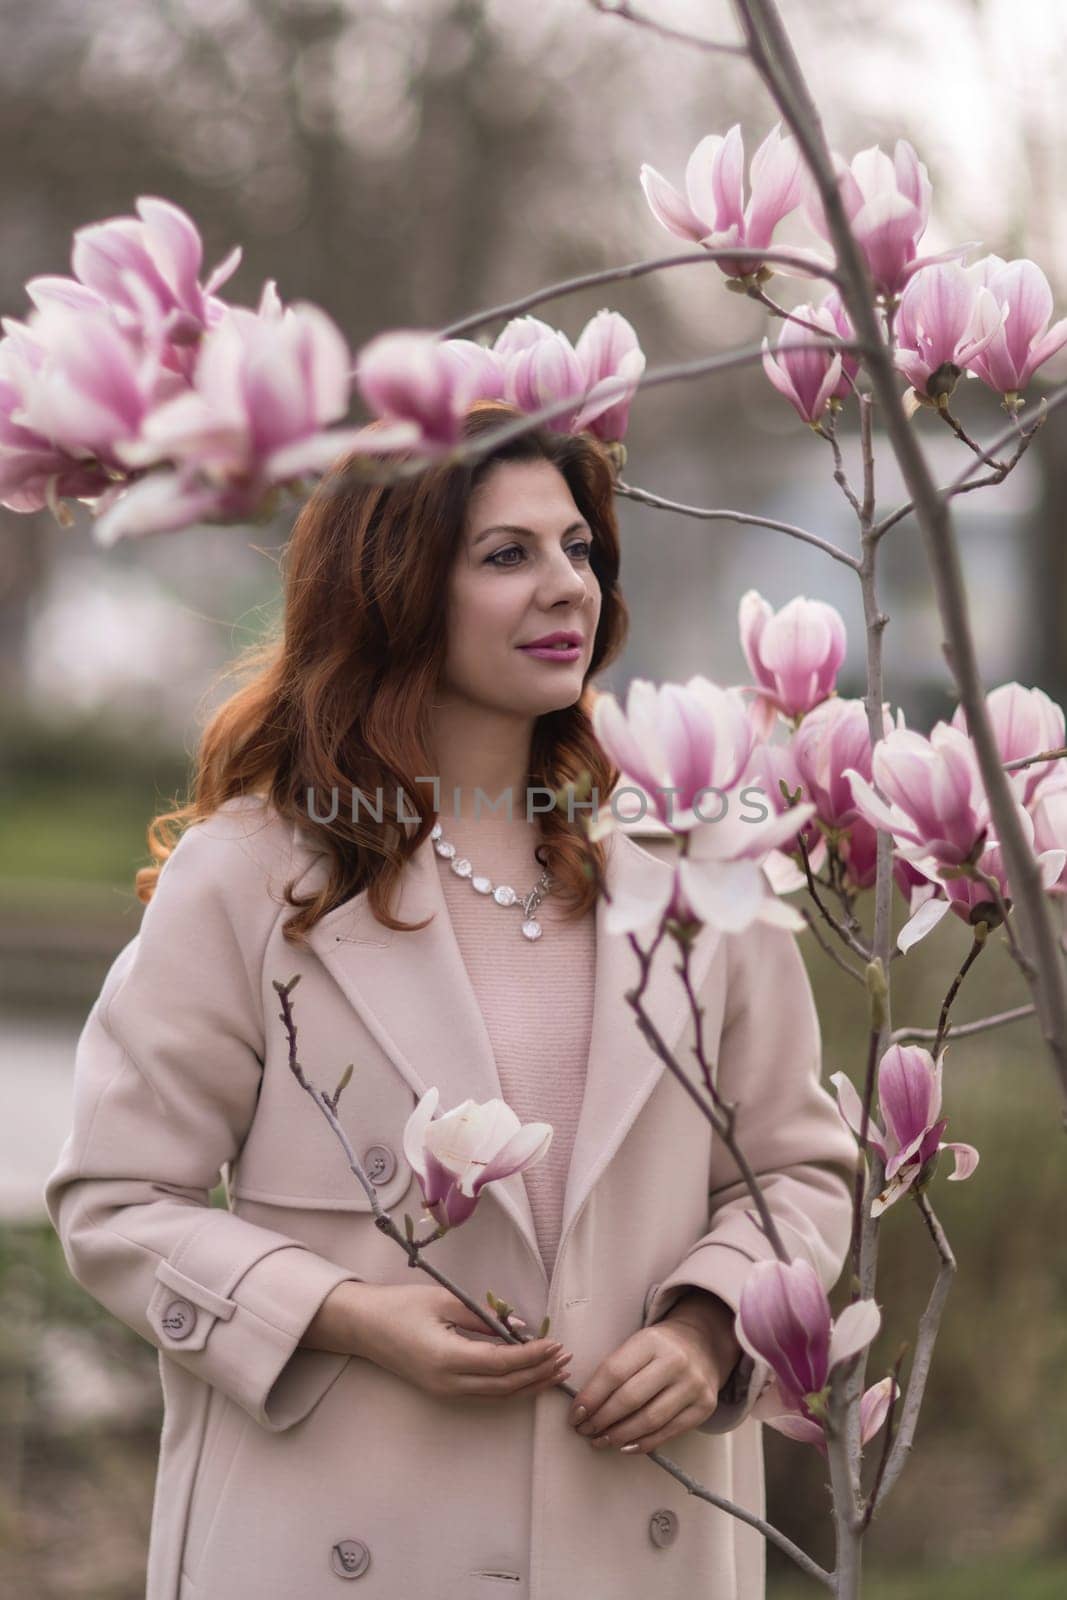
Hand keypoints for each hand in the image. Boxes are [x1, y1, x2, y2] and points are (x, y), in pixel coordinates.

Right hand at [344, 1283, 573, 1403]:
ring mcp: (446, 1391)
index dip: (533, 1355)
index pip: (503, 1362)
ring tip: (556, 1370)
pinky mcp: (444, 1390)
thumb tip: (519, 1326)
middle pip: (506, 1385)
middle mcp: (449, 1383)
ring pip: (498, 1394)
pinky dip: (511, 1385)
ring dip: (529, 1383)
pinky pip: (486, 1392)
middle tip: (566, 1358)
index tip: (556, 1343)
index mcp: (448, 1358)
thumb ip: (484, 1316)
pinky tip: (527, 1374)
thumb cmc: (400, 1306)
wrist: (363, 1326)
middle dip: (539, 1373)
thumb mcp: (444, 1301)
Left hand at [567, 1303, 735, 1455]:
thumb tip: (585, 1407)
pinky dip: (643, 1443)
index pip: (613, 1372)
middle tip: (585, 1431)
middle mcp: (675, 1362)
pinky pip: (669, 1432)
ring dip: (619, 1436)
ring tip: (600, 1441)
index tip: (575, 1415)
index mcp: (651, 1341)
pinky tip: (625, 1446)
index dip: (591, 1397)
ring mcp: (693, 1385)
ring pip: (649, 1420)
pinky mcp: (704, 1407)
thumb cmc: (659, 1348)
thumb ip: (615, 1369)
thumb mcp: (638, 1345)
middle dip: (602, 1419)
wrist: (704, 1344)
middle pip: (630, 1398)